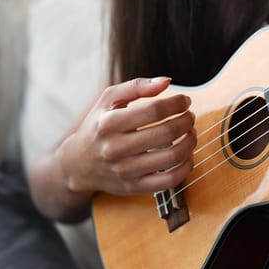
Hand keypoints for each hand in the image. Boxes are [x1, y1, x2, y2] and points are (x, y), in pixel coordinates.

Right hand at [59, 77, 196, 194]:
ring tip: (191, 133)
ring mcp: (125, 170)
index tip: (185, 101)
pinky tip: (187, 155)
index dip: (176, 104)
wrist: (78, 164)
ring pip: (171, 157)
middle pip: (166, 133)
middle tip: (190, 116)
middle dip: (186, 121)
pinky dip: (185, 167)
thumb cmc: (98, 126)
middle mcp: (115, 148)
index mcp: (108, 123)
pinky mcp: (133, 187)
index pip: (153, 111)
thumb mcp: (108, 100)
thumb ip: (136, 86)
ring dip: (190, 142)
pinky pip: (169, 181)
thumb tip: (166, 82)